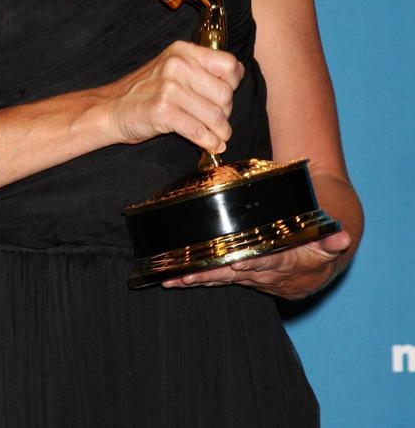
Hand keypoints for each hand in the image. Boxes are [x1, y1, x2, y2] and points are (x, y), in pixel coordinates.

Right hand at [107, 41, 243, 152]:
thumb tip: (237, 76)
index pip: (228, 65)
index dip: (233, 84)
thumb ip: (201, 69)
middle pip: (225, 93)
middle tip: (218, 121)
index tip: (226, 97)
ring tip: (218, 136)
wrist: (111, 108)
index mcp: (183, 51)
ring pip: (215, 115)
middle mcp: (178, 65)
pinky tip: (210, 145)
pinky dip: (209, 142)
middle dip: (226, 112)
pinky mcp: (162, 111)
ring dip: (221, 131)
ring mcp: (169, 87)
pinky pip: (198, 130)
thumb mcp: (172, 68)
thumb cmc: (146, 91)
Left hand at [162, 230, 351, 299]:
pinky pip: (222, 279)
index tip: (233, 261)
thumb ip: (332, 240)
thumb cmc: (322, 240)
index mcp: (288, 263)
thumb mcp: (329, 238)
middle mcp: (269, 276)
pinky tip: (178, 279)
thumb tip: (343, 237)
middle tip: (186, 274)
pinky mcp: (247, 277)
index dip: (251, 263)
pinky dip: (202, 278)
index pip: (267, 262)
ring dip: (200, 279)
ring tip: (174, 279)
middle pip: (236, 274)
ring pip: (224, 278)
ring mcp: (256, 279)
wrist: (322, 260)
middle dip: (211, 275)